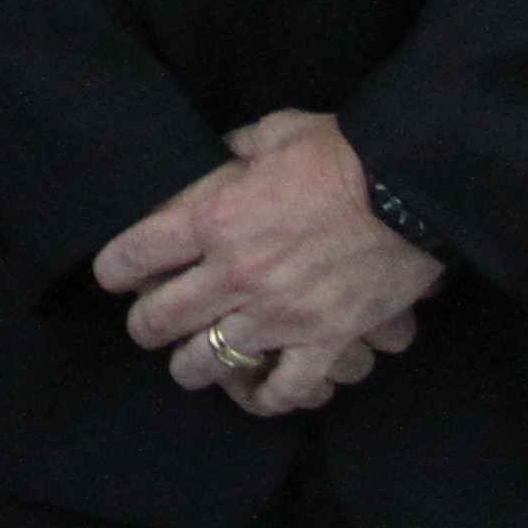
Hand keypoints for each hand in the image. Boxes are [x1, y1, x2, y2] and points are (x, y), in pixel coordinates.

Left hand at [93, 111, 442, 416]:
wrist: (414, 191)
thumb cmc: (345, 155)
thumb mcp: (280, 132)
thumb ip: (242, 146)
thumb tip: (226, 151)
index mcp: (215, 219)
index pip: (135, 254)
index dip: (114, 269)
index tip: (113, 275)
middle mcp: (236, 274)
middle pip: (160, 319)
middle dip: (144, 326)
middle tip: (146, 326)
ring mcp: (278, 315)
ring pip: (207, 363)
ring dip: (192, 366)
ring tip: (190, 365)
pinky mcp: (323, 341)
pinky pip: (283, 389)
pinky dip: (268, 396)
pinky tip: (258, 391)